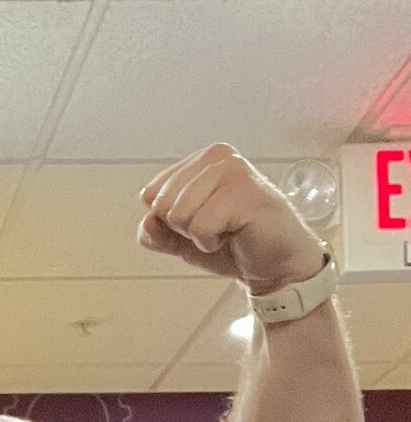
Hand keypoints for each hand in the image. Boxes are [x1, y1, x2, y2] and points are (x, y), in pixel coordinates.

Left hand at [138, 143, 325, 289]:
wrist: (273, 264)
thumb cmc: (233, 245)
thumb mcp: (182, 240)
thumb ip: (157, 232)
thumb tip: (147, 221)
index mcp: (201, 160)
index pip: (152, 193)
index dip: (169, 221)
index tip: (201, 222)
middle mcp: (217, 157)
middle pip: (163, 203)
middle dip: (183, 228)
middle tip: (216, 228)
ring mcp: (232, 171)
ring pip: (179, 214)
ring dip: (198, 235)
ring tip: (226, 230)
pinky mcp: (244, 192)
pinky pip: (200, 226)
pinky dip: (211, 241)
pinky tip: (235, 234)